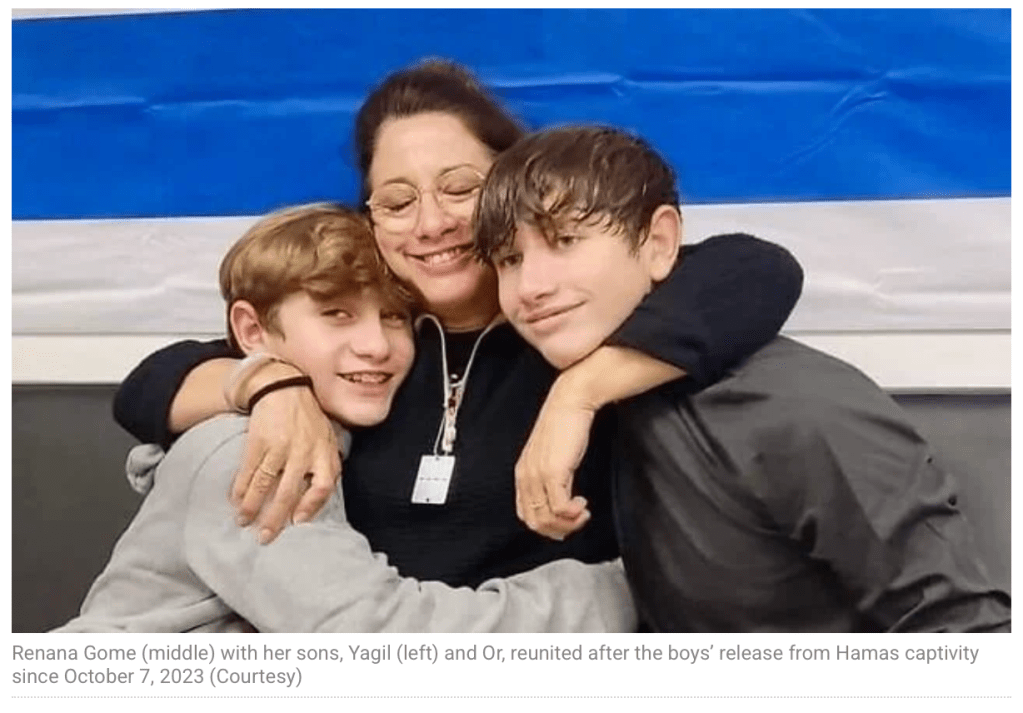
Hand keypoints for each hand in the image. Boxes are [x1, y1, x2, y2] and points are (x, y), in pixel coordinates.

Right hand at [232, 384, 340, 543]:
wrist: (284, 386)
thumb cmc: (308, 416)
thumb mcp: (327, 437)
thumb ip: (327, 462)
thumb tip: (320, 495)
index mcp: (324, 451)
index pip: (324, 485)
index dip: (312, 506)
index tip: (298, 521)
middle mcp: (304, 451)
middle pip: (290, 492)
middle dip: (275, 518)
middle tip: (265, 536)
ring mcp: (280, 447)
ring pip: (265, 484)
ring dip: (252, 506)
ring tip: (243, 521)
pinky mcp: (259, 441)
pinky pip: (249, 470)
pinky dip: (241, 488)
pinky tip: (235, 500)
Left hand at [515, 380, 594, 539]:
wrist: (570, 402)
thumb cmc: (565, 425)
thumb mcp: (554, 457)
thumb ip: (554, 480)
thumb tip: (564, 503)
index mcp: (523, 473)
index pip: (526, 514)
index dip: (547, 525)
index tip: (566, 522)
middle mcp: (526, 476)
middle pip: (535, 521)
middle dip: (559, 529)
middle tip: (577, 521)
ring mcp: (537, 475)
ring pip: (546, 519)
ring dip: (568, 524)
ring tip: (582, 514)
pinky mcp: (552, 472)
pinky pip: (560, 508)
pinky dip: (573, 513)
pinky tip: (583, 504)